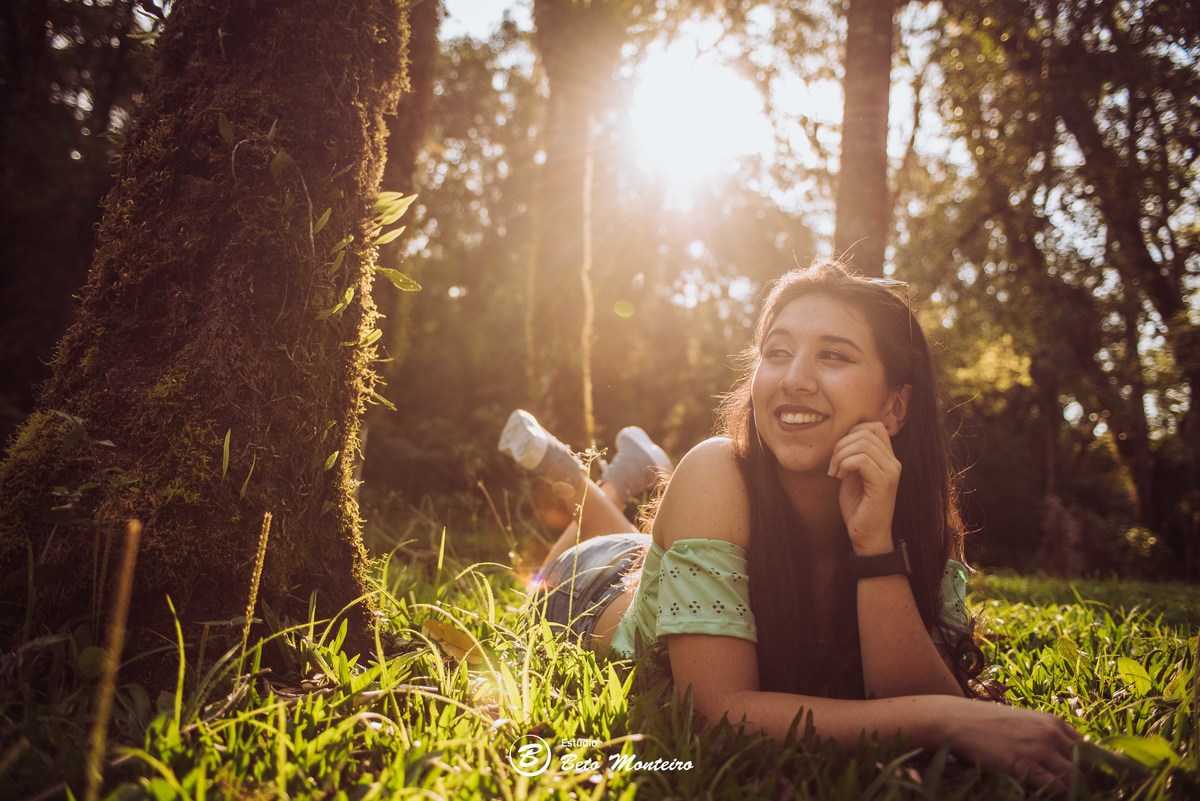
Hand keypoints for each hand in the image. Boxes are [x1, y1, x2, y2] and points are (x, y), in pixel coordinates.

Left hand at [828, 421, 900, 552]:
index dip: (851, 433)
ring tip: (836, 472)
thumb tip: (842, 436)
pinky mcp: (883, 484)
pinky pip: (862, 460)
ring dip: (840, 456)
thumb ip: (854, 454)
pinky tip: (840, 477)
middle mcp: (894, 462)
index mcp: (888, 457)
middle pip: (865, 431)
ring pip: (862, 444)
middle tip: (833, 465)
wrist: (867, 534)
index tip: (839, 454)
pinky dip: (845, 464)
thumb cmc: (858, 505)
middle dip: (841, 444)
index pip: (873, 426)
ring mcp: (891, 472)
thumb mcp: (854, 473)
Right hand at [938, 698, 1083, 792]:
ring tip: (1070, 797)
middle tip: (1085, 795)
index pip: (1089, 748)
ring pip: (1073, 779)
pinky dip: (1055, 794)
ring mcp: (1037, 749)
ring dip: (1073, 792)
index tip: (1093, 781)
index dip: (1093, 767)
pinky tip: (1046, 795)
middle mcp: (1050, 734)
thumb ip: (1044, 735)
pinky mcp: (1022, 766)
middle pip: (1086, 766)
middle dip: (1088, 783)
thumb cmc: (986, 722)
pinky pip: (1052, 787)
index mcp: (1052, 722)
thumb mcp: (1022, 722)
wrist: (956, 720)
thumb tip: (1064, 758)